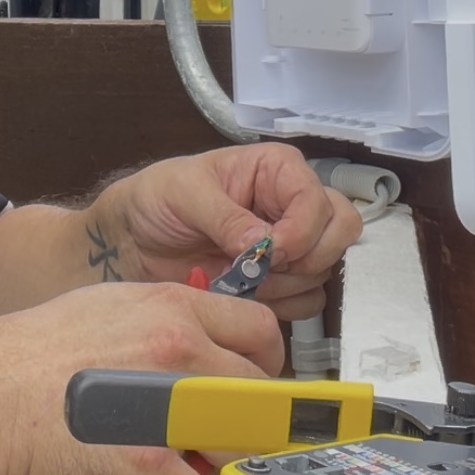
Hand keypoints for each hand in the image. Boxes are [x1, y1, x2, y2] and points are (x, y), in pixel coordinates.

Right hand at [0, 280, 282, 474]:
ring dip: (226, 465)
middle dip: (247, 420)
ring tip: (197, 470)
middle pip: (261, 392)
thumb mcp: (106, 306)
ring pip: (243, 446)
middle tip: (223, 434)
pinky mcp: (149, 464)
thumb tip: (192, 341)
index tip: (253, 384)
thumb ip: (159, 320)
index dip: (264, 363)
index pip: (261, 328)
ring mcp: (170, 408)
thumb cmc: (30, 353)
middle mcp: (181, 350)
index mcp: (172, 308)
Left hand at [94, 144, 361, 320]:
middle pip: (341, 231)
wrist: (133, 242)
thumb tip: (264, 243)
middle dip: (306, 256)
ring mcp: (292, 244)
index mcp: (277, 169)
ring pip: (324, 270)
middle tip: (264, 266)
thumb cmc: (155, 200)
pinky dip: (281, 304)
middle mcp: (293, 204)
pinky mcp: (283, 280)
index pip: (320, 201)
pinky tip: (246, 292)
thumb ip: (225, 216)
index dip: (301, 231)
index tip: (269, 250)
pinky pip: (308, 300)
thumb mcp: (183, 193)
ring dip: (286, 283)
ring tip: (239, 276)